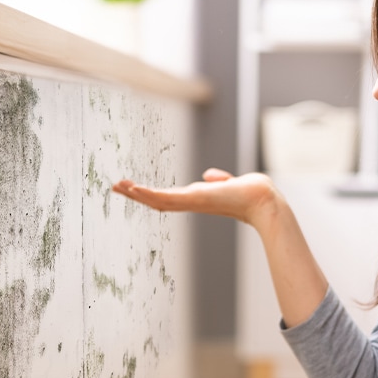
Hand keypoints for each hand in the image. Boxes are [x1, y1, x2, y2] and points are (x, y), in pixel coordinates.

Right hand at [112, 169, 280, 229]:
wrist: (262, 199)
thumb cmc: (251, 192)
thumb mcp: (229, 183)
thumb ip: (219, 180)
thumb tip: (211, 176)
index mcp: (196, 198)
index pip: (167, 196)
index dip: (149, 194)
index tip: (133, 188)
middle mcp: (191, 202)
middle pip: (157, 200)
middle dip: (136, 194)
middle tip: (115, 187)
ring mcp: (191, 202)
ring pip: (157, 200)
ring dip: (137, 194)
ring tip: (118, 186)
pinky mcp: (194, 198)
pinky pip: (166, 198)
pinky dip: (149, 194)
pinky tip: (135, 189)